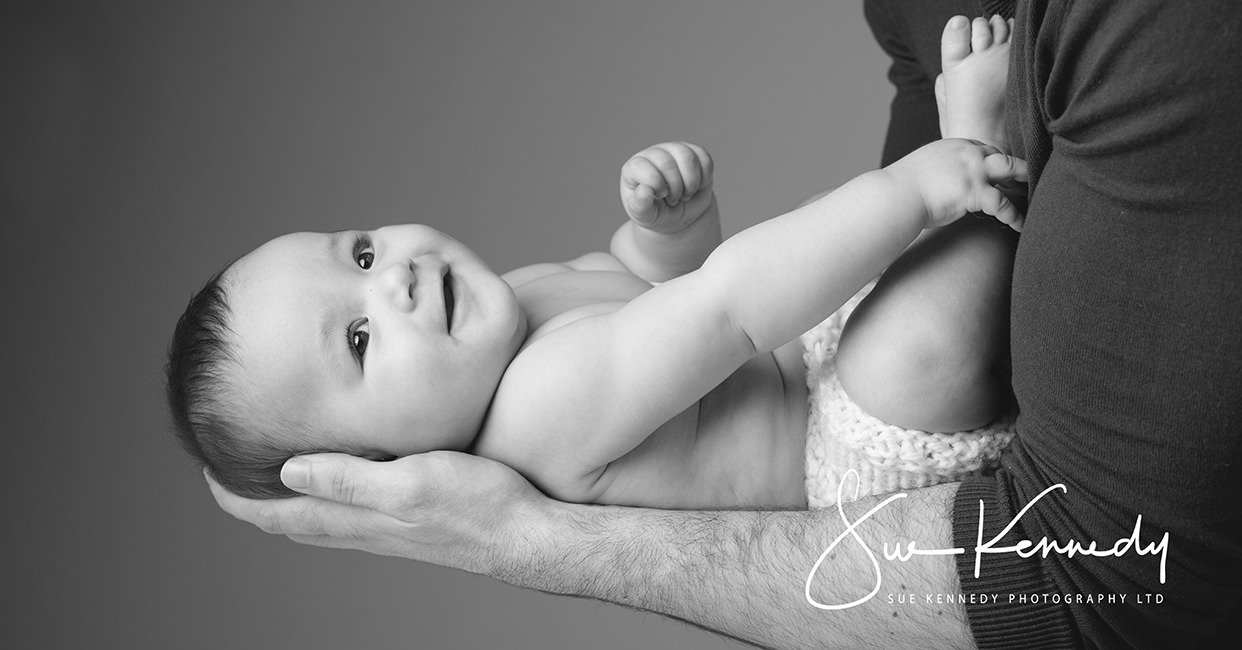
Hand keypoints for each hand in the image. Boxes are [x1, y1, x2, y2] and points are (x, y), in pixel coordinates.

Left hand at [206, 451, 553, 577]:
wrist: (527, 535)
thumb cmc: (480, 506)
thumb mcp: (414, 480)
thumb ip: (353, 478)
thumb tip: (289, 470)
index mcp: (357, 518)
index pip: (276, 515)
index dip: (236, 498)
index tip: (207, 471)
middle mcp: (363, 528)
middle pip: (289, 520)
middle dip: (251, 499)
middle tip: (225, 467)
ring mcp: (385, 528)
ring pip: (317, 517)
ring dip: (284, 499)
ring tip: (266, 470)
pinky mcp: (407, 521)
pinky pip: (347, 512)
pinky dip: (321, 495)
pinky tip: (336, 475)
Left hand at [620, 141, 715, 233]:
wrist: (680, 216)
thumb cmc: (658, 214)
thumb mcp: (646, 216)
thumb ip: (640, 207)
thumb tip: (644, 191)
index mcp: (633, 168)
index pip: (641, 166)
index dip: (655, 184)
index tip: (659, 197)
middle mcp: (652, 154)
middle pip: (666, 162)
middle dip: (675, 188)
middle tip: (674, 200)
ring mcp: (674, 150)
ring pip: (688, 157)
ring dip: (691, 183)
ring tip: (685, 194)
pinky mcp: (694, 152)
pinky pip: (705, 159)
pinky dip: (705, 178)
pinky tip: (697, 186)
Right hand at [885, 138, 1027, 230]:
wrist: (895, 196)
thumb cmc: (902, 188)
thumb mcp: (923, 166)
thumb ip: (940, 167)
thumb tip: (941, 179)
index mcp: (955, 146)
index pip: (985, 149)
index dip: (996, 161)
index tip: (1004, 172)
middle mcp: (968, 153)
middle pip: (1002, 155)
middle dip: (1017, 167)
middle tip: (1029, 177)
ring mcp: (973, 171)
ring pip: (1011, 171)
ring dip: (1025, 183)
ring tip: (1035, 195)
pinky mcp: (974, 193)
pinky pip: (1003, 204)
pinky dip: (1015, 216)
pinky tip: (1021, 225)